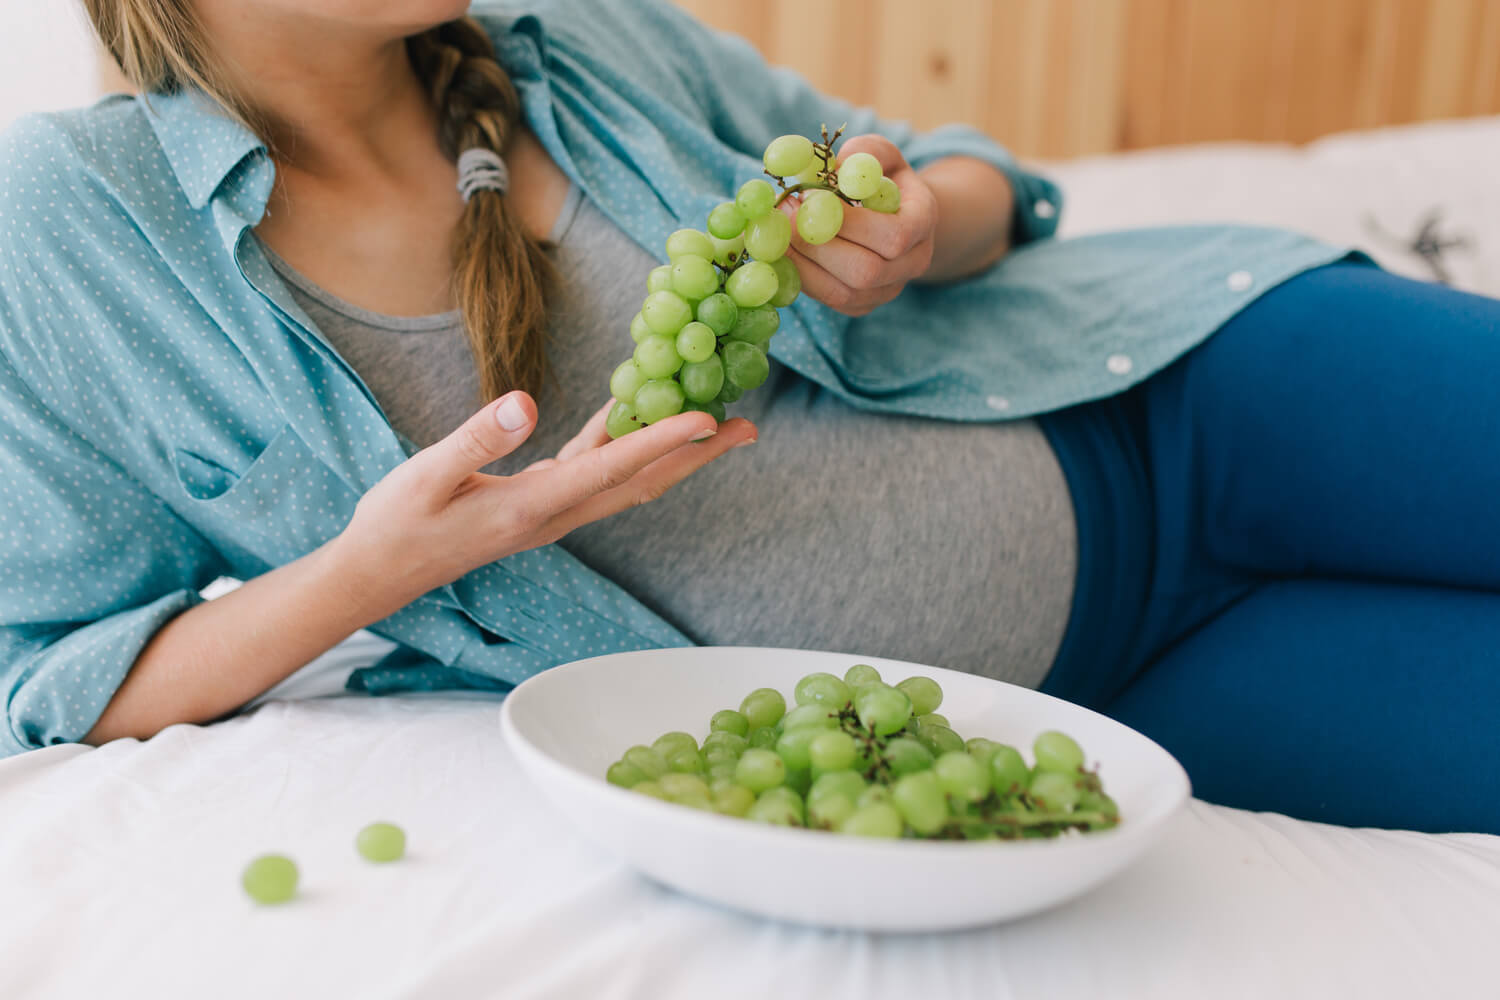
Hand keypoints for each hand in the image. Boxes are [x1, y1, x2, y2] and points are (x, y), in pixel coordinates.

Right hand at [335, 392, 755, 616]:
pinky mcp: (539, 504)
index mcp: (533, 506)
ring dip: (672, 452)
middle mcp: (554, 514)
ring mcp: (550, 512)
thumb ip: (477, 439)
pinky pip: (595, 471)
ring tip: (715, 420)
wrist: (378, 573)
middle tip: (750, 429)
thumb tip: (523, 403)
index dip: (661, 442)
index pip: (611, 469)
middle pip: (643, 483)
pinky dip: (622, 443)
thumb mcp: (426, 475)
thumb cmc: (396, 524)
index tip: (707, 418)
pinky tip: (629, 411)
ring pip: (626, 480)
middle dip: (698, 456)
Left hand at [782, 134, 937, 316]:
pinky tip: (784, 250)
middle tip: (784, 215)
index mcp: (923, 224)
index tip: (810, 198)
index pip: (893, 237)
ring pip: (844, 293)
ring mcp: (887, 291)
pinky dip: (801, 276)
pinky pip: (829, 300)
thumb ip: (864, 152)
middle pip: (866, 272)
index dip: (850, 223)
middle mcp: (912, 264)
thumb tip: (835, 166)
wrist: (894, 216)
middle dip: (819, 245)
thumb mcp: (880, 154)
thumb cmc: (883, 179)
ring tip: (778, 231)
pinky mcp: (861, 305)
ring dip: (804, 263)